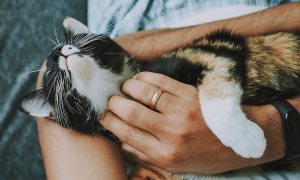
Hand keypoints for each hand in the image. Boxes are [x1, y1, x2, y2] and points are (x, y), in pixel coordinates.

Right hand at [100, 72, 286, 173]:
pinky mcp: (190, 94)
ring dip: (128, 87)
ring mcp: (181, 110)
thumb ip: (147, 155)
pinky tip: (139, 79)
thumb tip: (122, 143)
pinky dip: (146, 77)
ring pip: (144, 93)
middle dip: (114, 103)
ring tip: (124, 88)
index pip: (127, 134)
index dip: (110, 122)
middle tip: (110, 100)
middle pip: (131, 112)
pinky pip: (161, 82)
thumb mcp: (176, 165)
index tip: (101, 114)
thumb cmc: (205, 156)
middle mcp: (171, 132)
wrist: (238, 142)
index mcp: (165, 153)